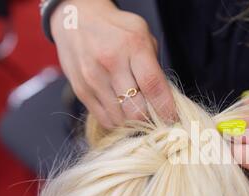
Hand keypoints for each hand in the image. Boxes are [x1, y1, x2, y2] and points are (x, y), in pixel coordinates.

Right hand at [51, 0, 174, 127]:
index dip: (165, 108)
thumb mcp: (143, 35)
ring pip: (120, 119)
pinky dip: (117, 122)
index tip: (172, 118)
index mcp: (133, 46)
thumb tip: (165, 100)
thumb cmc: (116, 30)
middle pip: (136, 109)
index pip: (153, 86)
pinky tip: (122, 112)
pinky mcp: (81, 90)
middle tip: (155, 117)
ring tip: (137, 113)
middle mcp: (111, 63)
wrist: (76, 19)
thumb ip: (155, 66)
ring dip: (133, 122)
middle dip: (150, 119)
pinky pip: (104, 119)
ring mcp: (93, 78)